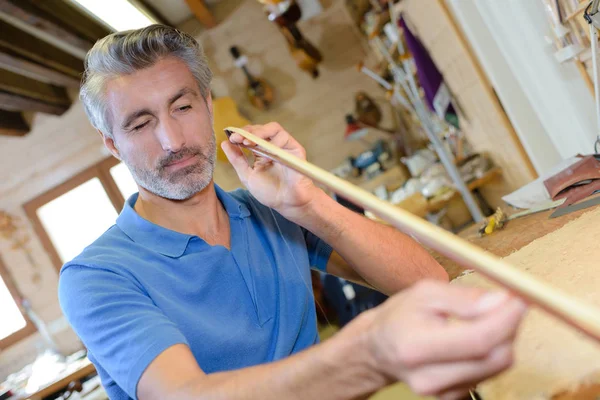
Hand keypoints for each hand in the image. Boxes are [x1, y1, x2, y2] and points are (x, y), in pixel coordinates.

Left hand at [221, 123, 317, 215]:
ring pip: (273, 128)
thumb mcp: (248, 176)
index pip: (250, 135)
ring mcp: (284, 147)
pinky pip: (284, 137)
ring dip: (259, 133)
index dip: (241, 134)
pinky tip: (267, 155)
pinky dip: (274, 143)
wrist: (287, 203)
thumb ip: (237, 160)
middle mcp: (272, 147)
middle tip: (238, 138)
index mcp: (260, 152)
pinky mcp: (295, 148)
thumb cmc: (270, 192)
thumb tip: (225, 143)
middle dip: (248, 131)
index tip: (232, 138)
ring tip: (249, 143)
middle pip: (260, 129)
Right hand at [353, 280, 526, 399]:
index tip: (520, 300)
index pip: (478, 340)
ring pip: (497, 366)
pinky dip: (492, 352)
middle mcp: (430, 377)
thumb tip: (502, 300)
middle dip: (510, 328)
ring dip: (502, 339)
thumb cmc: (399, 317)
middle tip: (509, 304)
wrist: (377, 350)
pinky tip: (475, 337)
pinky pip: (489, 373)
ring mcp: (442, 393)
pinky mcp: (453, 398)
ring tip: (485, 318)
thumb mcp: (424, 293)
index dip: (506, 320)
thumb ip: (463, 298)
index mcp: (418, 346)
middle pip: (495, 358)